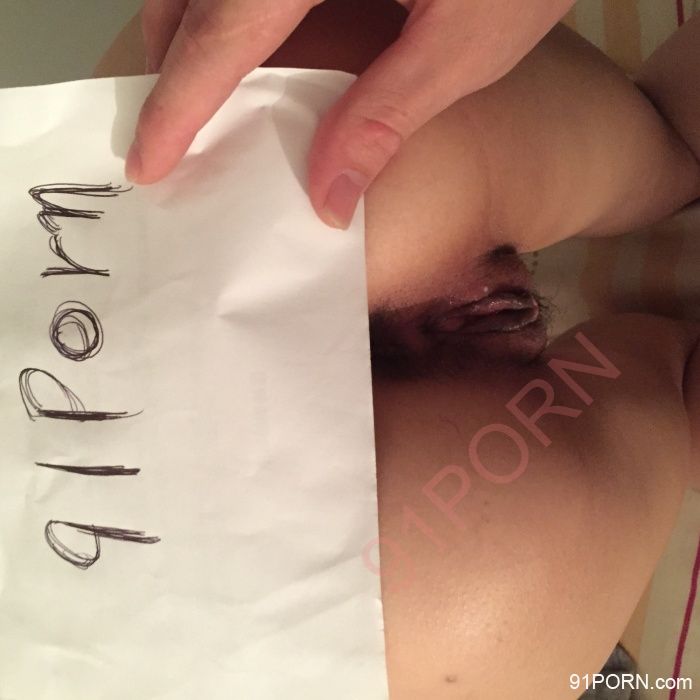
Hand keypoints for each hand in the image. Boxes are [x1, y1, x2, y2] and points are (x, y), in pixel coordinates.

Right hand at [127, 0, 574, 227]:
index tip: (147, 161)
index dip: (178, 103)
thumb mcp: (467, 43)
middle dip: (170, 63)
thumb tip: (327, 197)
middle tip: (167, 133)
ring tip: (198, 94)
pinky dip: (228, 7)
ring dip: (192, 30)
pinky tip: (246, 41)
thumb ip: (386, 115)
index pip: (223, 33)